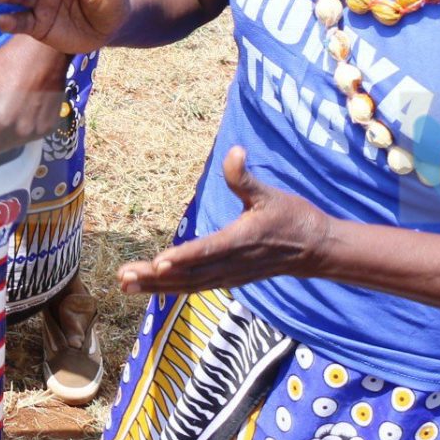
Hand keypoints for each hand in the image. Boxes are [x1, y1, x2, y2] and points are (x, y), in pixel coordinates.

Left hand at [0, 34, 70, 151]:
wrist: (47, 50)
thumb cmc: (9, 60)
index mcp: (0, 121)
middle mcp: (21, 132)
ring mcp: (38, 131)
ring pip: (13, 145)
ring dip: (6, 135)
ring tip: (6, 112)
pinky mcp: (51, 127)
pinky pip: (29, 138)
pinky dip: (22, 130)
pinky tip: (22, 111)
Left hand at [121, 148, 332, 294]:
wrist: (316, 250)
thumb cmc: (292, 218)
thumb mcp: (270, 194)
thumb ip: (244, 177)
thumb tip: (234, 151)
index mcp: (241, 241)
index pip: (208, 250)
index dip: (184, 257)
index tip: (160, 262)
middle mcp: (232, 264)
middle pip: (189, 274)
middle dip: (155, 277)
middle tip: (123, 277)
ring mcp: (230, 276)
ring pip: (188, 285)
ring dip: (156, 286)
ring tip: (124, 284)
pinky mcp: (229, 280)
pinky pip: (195, 287)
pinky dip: (171, 288)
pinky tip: (150, 286)